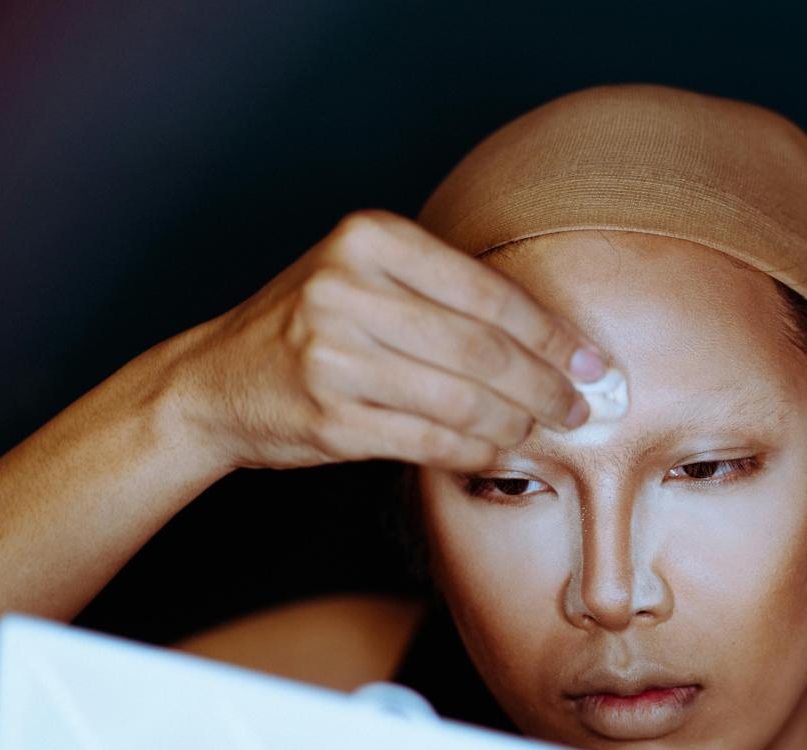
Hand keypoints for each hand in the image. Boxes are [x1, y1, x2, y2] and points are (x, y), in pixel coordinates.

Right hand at [171, 209, 605, 471]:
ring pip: (460, 401)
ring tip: (540, 434)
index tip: (592, 363)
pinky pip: (428, 440)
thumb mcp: (363, 277)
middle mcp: (347, 290)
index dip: (551, 334)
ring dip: (515, 425)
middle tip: (579, 409)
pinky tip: (495, 453)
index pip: (487, 290)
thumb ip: (441, 293)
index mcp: (369, 238)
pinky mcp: (329, 418)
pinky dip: (473, 452)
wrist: (213, 381)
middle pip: (481, 349)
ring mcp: (333, 356)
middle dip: (545, 387)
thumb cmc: (306, 327)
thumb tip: (551, 342)